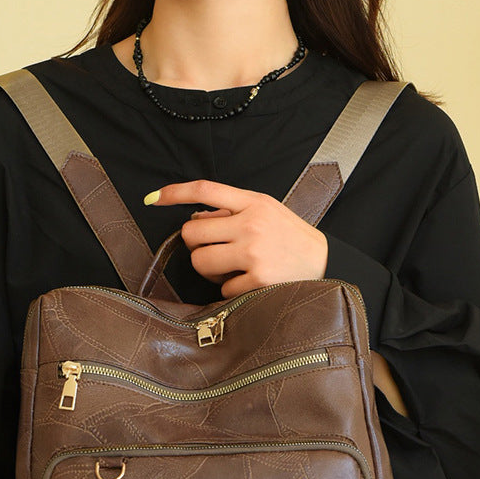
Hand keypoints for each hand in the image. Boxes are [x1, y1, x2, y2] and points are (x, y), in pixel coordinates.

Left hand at [145, 179, 328, 297]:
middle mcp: (251, 225)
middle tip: (216, 248)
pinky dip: (231, 289)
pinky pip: (222, 288)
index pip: (205, 190)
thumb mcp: (266, 210)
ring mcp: (254, 254)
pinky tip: (249, 281)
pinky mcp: (257, 281)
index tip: (154, 197)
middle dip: (197, 244)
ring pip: (200, 262)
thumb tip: (195, 218)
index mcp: (252, 202)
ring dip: (210, 268)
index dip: (175, 192)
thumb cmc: (290, 236)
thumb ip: (232, 210)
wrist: (325, 262)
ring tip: (232, 266)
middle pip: (191, 233)